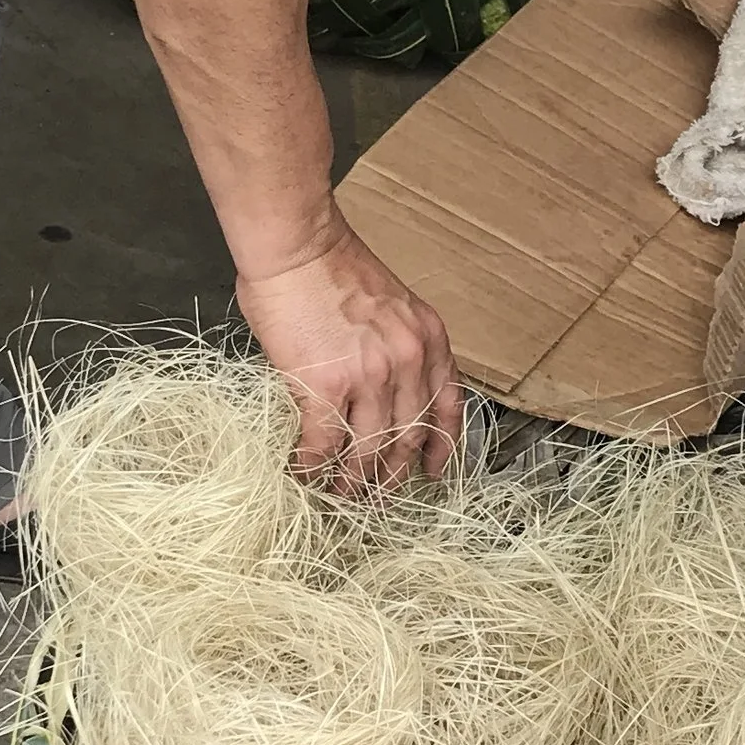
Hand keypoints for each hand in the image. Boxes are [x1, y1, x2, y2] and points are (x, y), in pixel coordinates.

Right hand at [233, 212, 463, 490]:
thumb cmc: (331, 266)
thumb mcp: (392, 305)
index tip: (434, 472)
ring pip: (368, 450)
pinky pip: (324, 443)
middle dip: (393, 475)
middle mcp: (408, 363)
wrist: (296, 247)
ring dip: (354, 481)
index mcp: (428, 341)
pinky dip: (313, 465)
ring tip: (340, 495)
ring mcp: (370, 377)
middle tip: (378, 497)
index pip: (448, 406)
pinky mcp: (326, 386)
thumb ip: (394, 348)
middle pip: (409, 437)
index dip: (442, 447)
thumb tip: (375, 389)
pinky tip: (304, 473)